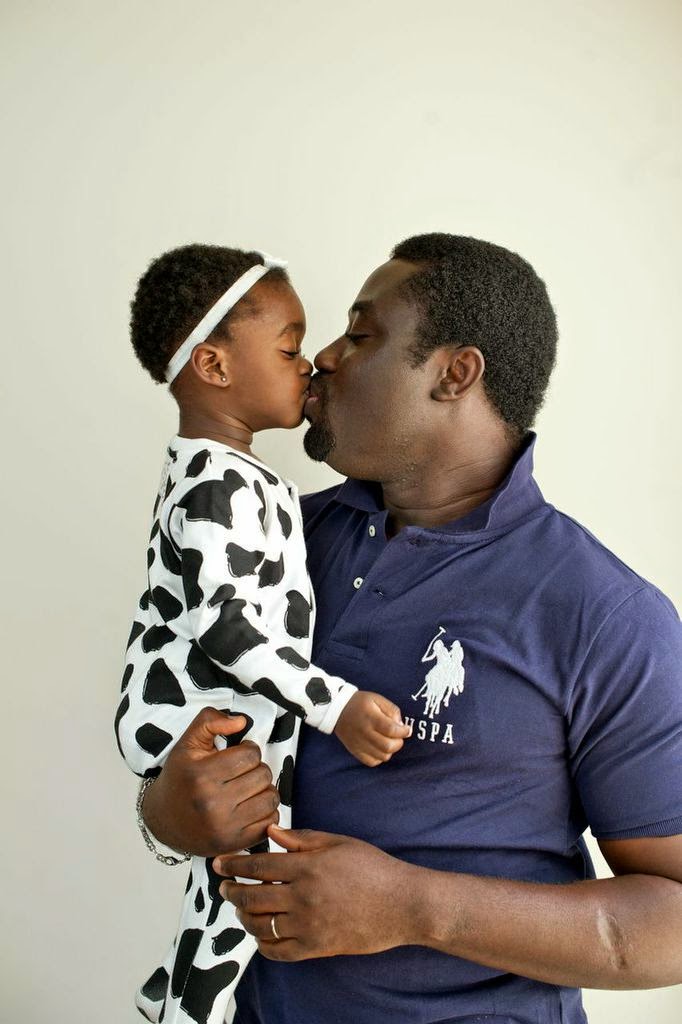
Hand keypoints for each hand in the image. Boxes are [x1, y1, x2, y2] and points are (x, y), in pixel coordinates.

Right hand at [142, 708, 279, 856]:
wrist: (163, 819)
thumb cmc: (180, 777)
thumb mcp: (188, 743)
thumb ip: (211, 721)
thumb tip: (242, 722)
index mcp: (201, 775)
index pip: (250, 754)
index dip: (247, 750)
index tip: (236, 756)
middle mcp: (213, 803)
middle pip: (263, 774)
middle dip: (256, 769)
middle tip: (240, 773)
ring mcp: (225, 827)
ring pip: (271, 798)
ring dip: (263, 790)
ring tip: (247, 789)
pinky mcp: (235, 844)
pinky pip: (270, 823)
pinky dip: (266, 812)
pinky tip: (249, 807)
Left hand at [213, 824, 419, 960]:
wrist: (402, 904)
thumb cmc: (373, 868)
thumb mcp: (338, 843)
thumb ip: (301, 838)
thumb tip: (271, 832)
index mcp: (308, 866)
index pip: (259, 865)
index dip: (234, 864)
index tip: (218, 863)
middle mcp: (303, 897)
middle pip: (252, 896)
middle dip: (231, 891)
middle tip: (224, 887)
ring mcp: (308, 925)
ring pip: (260, 925)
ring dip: (243, 916)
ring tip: (240, 907)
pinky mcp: (316, 948)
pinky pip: (278, 950)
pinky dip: (262, 942)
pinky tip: (260, 932)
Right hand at [334, 690, 410, 765]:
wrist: (337, 709)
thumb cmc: (360, 703)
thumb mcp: (377, 699)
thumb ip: (392, 710)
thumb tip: (401, 725)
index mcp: (371, 717)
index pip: (391, 730)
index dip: (403, 732)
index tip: (407, 730)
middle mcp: (364, 732)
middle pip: (388, 746)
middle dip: (398, 743)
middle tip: (398, 736)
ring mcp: (359, 744)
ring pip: (382, 756)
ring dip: (390, 751)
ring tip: (388, 741)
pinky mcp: (354, 751)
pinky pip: (372, 762)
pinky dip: (379, 757)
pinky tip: (379, 748)